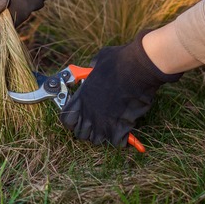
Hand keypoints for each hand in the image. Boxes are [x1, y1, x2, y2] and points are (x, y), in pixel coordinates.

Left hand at [59, 31, 182, 146]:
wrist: (137, 69)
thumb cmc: (119, 61)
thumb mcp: (98, 62)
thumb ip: (92, 70)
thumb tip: (93, 67)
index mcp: (80, 97)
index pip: (66, 120)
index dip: (72, 120)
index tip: (79, 118)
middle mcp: (88, 112)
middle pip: (80, 134)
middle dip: (88, 130)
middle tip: (97, 123)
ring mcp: (102, 122)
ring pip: (97, 140)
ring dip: (104, 135)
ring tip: (111, 126)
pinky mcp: (119, 128)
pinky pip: (116, 142)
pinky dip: (121, 139)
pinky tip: (125, 130)